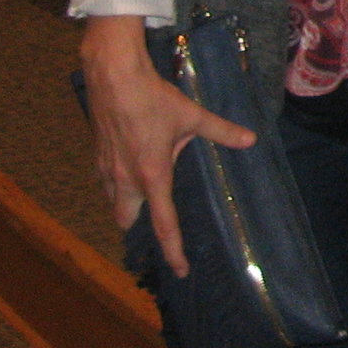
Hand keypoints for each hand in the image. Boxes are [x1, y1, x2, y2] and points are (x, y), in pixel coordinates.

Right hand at [78, 15, 256, 276]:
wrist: (113, 78)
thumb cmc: (153, 99)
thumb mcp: (192, 116)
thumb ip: (221, 131)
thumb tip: (250, 139)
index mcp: (152, 176)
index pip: (164, 225)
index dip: (173, 250)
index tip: (180, 270)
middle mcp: (126, 180)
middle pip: (128, 221)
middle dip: (140, 227)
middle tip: (157, 225)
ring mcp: (107, 170)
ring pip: (114, 202)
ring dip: (127, 205)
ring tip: (145, 198)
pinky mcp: (97, 156)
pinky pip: (105, 182)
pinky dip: (116, 184)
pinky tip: (127, 170)